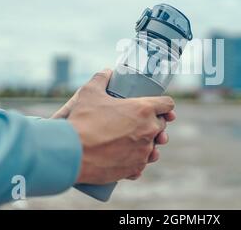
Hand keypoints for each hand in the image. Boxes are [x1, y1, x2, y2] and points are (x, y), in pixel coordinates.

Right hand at [52, 69, 175, 183]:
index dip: (164, 104)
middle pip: (161, 126)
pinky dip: (136, 161)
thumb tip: (106, 72)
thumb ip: (101, 79)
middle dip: (154, 123)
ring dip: (148, 144)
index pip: (167, 104)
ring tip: (135, 142)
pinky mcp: (135, 168)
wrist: (72, 152)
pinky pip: (142, 164)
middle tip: (139, 122)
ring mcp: (143, 151)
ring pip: (154, 147)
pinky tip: (128, 158)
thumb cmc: (82, 120)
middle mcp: (149, 131)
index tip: (159, 107)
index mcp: (144, 110)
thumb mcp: (90, 92)